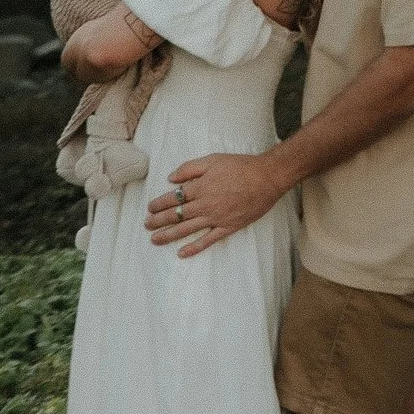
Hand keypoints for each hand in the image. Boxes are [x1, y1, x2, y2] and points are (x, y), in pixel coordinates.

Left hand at [145, 152, 285, 254]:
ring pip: (187, 229)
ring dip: (169, 235)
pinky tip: (182, 253)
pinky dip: (194, 248)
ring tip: (155, 239)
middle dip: (159, 221)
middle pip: (177, 215)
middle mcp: (205, 205)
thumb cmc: (240, 166)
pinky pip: (208, 240)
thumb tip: (171, 178)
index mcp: (200, 187)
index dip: (159, 204)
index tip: (150, 208)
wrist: (267, 177)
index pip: (174, 198)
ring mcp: (216, 218)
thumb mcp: (212, 159)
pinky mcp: (228, 227)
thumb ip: (189, 168)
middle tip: (146, 225)